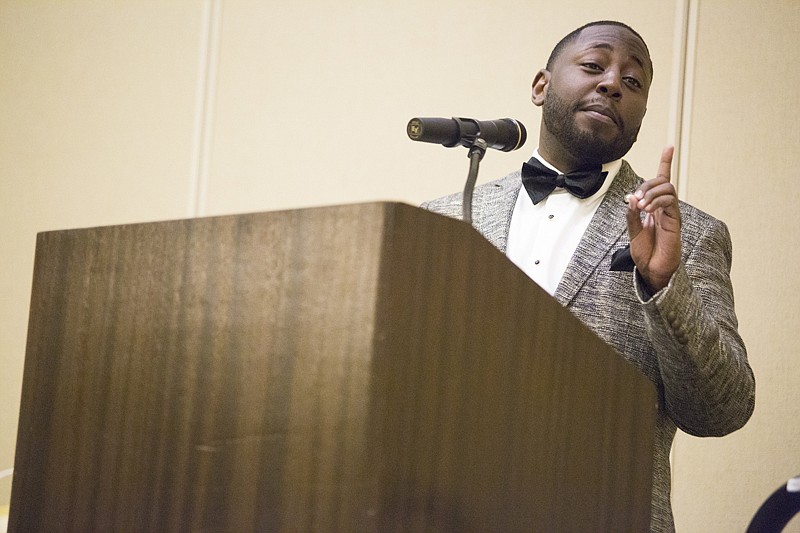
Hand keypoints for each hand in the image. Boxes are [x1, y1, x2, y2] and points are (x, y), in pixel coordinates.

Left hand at [626, 145, 680, 291]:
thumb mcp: (632, 230)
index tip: (669, 146)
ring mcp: (671, 213)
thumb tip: (633, 197)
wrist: (652, 269)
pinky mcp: (675, 220)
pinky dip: (657, 201)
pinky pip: (670, 201)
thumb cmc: (644, 252)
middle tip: (636, 199)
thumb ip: (631, 214)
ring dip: (651, 192)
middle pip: (661, 180)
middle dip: (647, 184)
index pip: (662, 180)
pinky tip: (648, 209)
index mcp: (654, 206)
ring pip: (667, 188)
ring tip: (641, 206)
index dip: (666, 162)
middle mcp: (664, 207)